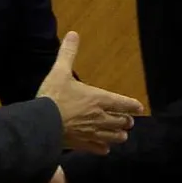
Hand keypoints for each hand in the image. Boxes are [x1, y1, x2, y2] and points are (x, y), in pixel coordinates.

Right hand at [36, 33, 144, 153]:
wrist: (41, 123)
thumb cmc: (53, 96)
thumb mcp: (60, 71)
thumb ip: (68, 53)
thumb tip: (73, 33)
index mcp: (99, 99)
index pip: (123, 103)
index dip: (133, 106)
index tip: (139, 108)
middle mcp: (100, 117)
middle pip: (121, 121)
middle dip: (126, 121)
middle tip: (128, 121)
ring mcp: (92, 133)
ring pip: (113, 137)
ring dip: (118, 135)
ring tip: (121, 135)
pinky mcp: (82, 145)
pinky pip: (99, 148)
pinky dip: (104, 148)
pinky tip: (104, 148)